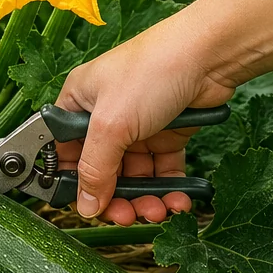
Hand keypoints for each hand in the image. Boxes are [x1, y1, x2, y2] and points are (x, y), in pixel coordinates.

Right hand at [55, 17, 234, 224]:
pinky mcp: (167, 133)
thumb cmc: (149, 72)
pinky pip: (163, 169)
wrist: (207, 55)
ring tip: (157, 211)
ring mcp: (136, 126)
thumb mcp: (111, 124)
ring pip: (134, 174)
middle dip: (114, 196)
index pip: (65, 154)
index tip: (87, 207)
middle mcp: (104, 117)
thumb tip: (84, 205)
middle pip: (102, 169)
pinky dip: (169, 187)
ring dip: (144, 197)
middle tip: (126, 216)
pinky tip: (177, 199)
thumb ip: (95, 168)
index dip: (74, 182)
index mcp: (77, 105)